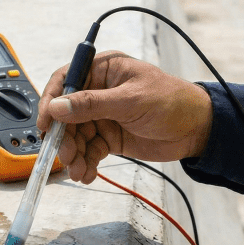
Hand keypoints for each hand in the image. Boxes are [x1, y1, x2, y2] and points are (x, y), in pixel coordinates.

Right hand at [37, 51, 212, 182]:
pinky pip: (89, 150)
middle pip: (66, 114)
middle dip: (64, 136)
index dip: (50, 101)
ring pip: (76, 135)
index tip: (45, 124)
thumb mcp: (131, 100)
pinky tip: (88, 174)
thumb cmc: (172, 102)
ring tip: (79, 171)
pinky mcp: (109, 136)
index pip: (65, 81)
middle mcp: (98, 92)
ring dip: (74, 154)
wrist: (198, 129)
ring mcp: (102, 115)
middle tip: (67, 154)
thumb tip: (57, 107)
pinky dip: (86, 163)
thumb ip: (92, 104)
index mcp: (103, 70)